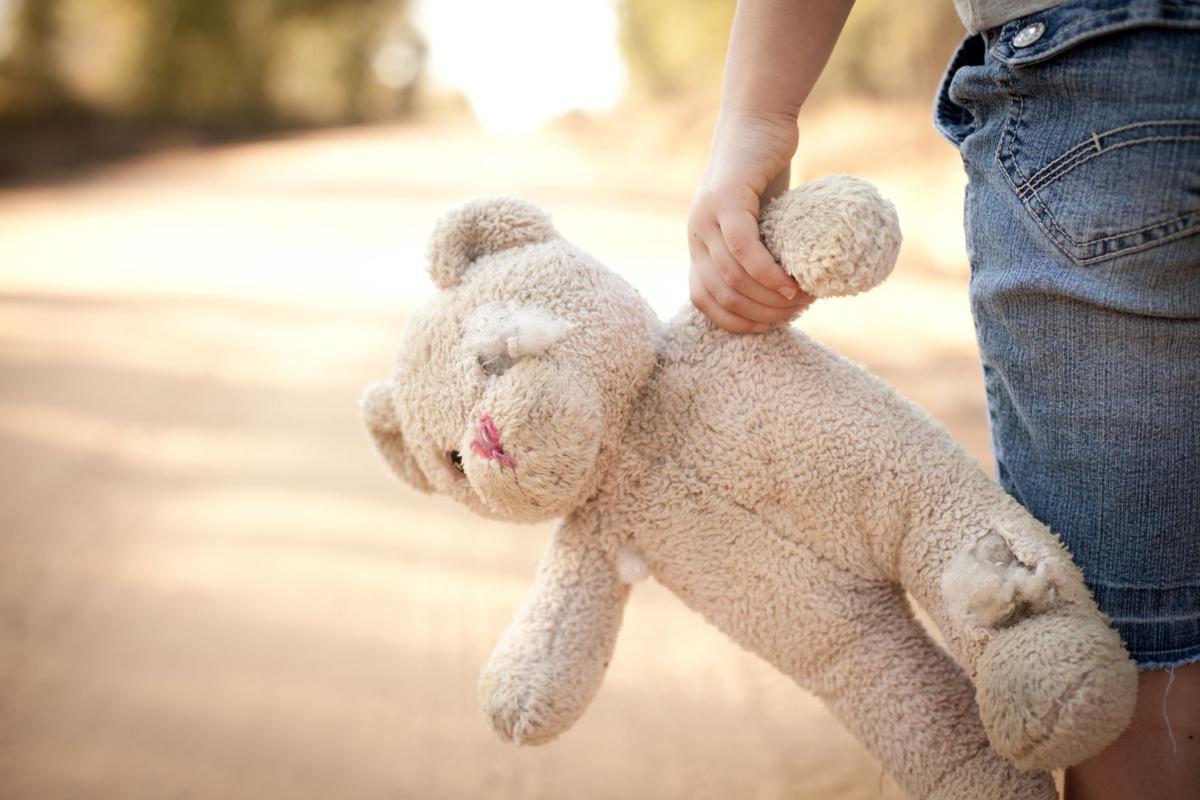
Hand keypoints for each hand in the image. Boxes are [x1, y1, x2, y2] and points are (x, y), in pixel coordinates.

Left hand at [688, 111, 812, 332]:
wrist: (759, 120)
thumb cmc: (764, 172)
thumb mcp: (759, 220)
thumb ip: (760, 251)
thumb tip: (784, 293)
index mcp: (699, 244)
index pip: (704, 300)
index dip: (735, 322)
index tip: (769, 326)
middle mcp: (696, 234)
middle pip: (720, 294)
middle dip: (758, 315)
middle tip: (795, 312)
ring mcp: (706, 217)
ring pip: (731, 277)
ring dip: (767, 298)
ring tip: (799, 299)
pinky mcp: (726, 199)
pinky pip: (742, 249)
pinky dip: (766, 273)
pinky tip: (788, 283)